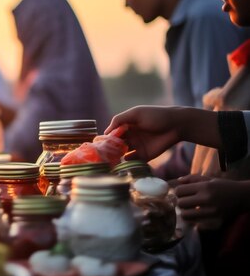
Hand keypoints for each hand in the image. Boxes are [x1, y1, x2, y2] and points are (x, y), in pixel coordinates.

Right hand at [105, 106, 219, 160]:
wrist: (177, 125)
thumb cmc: (156, 115)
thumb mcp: (136, 113)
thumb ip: (119, 120)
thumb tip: (106, 132)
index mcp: (126, 126)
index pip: (111, 133)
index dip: (105, 138)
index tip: (98, 144)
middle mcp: (130, 137)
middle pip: (115, 145)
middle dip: (108, 149)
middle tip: (102, 154)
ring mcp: (137, 147)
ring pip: (121, 154)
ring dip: (115, 157)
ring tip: (109, 160)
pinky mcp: (144, 156)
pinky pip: (133, 161)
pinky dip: (126, 162)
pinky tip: (122, 162)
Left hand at [175, 176, 245, 229]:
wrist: (243, 197)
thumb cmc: (224, 186)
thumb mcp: (209, 179)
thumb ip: (192, 178)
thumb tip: (178, 180)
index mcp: (204, 187)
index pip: (179, 191)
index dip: (178, 192)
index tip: (182, 193)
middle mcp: (207, 199)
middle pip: (180, 204)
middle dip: (180, 202)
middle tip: (185, 202)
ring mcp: (212, 212)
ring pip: (186, 216)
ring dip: (186, 213)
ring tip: (190, 210)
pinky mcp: (216, 222)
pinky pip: (197, 225)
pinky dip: (195, 222)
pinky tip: (198, 217)